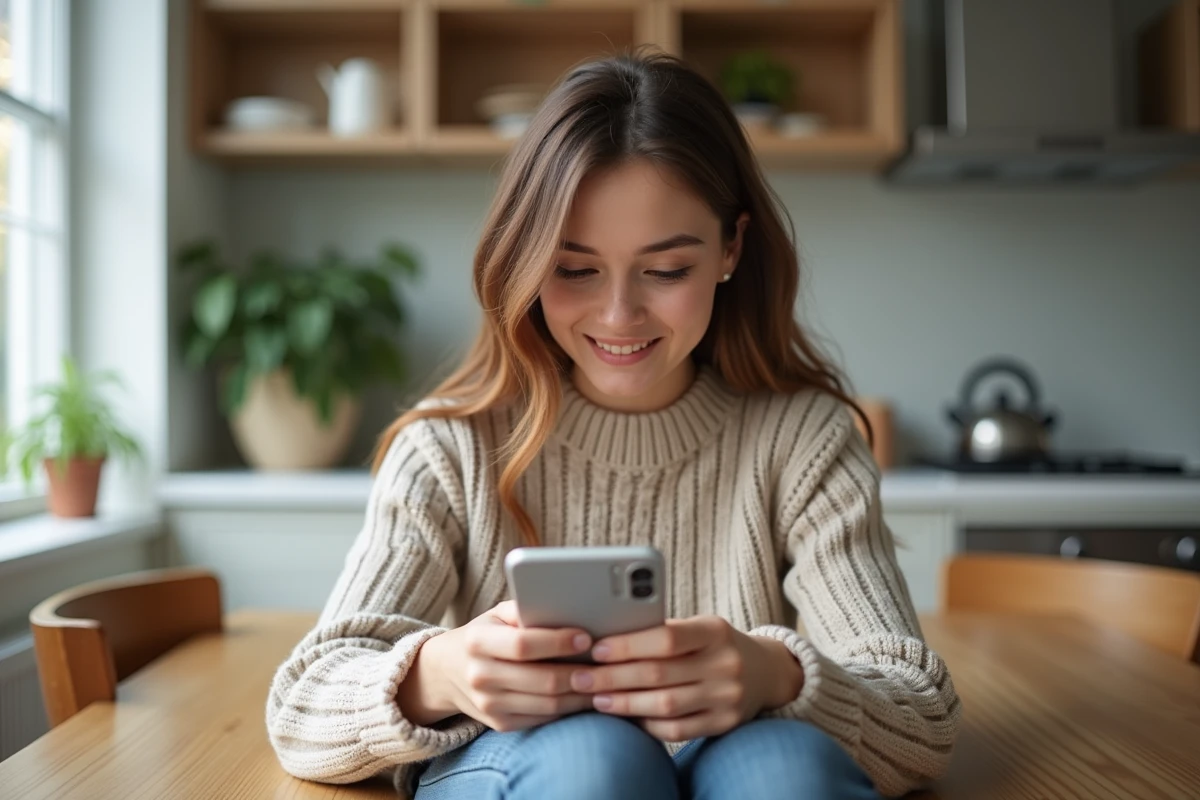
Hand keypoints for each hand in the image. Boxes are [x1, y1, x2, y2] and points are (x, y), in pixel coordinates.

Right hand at [397, 600, 595, 731]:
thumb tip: (568, 608)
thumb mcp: (497, 614)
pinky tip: (587, 696)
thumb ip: (526, 609)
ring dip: (582, 695)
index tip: (586, 637)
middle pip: (541, 680)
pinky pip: (544, 719)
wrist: (446, 672)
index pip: (523, 644)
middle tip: (607, 664)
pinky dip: (570, 709)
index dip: (558, 642)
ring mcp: (488, 705)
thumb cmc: (485, 634)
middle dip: (580, 673)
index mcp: (477, 641)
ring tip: (605, 680)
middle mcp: (479, 675)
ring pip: (548, 704)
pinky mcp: (500, 724)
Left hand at [568, 616, 804, 741]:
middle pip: (659, 674)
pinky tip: (627, 717)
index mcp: (715, 631)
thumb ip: (662, 631)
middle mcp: (725, 664)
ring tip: (597, 699)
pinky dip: (648, 724)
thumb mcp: (699, 627)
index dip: (628, 645)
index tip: (596, 650)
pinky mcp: (724, 723)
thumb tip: (606, 637)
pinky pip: (678, 729)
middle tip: (580, 678)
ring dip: (625, 703)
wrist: (766, 671)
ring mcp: (727, 697)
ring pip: (665, 705)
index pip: (666, 638)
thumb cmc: (715, 644)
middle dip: (613, 677)